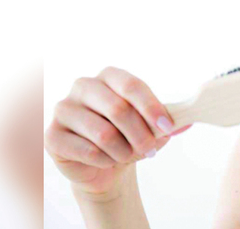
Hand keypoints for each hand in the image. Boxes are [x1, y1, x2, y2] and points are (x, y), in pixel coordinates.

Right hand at [44, 66, 192, 198]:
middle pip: (118, 109)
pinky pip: (88, 151)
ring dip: (124, 150)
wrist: (105, 164)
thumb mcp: (152, 125)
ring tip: (128, 155)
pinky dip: (106, 160)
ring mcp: (64, 109)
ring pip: (103, 133)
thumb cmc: (130, 136)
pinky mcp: (52, 135)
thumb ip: (168, 120)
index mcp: (109, 76)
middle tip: (152, 149)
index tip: (168, 127)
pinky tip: (108, 160)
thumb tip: (186, 121)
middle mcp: (83, 86)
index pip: (132, 86)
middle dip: (141, 134)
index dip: (152, 108)